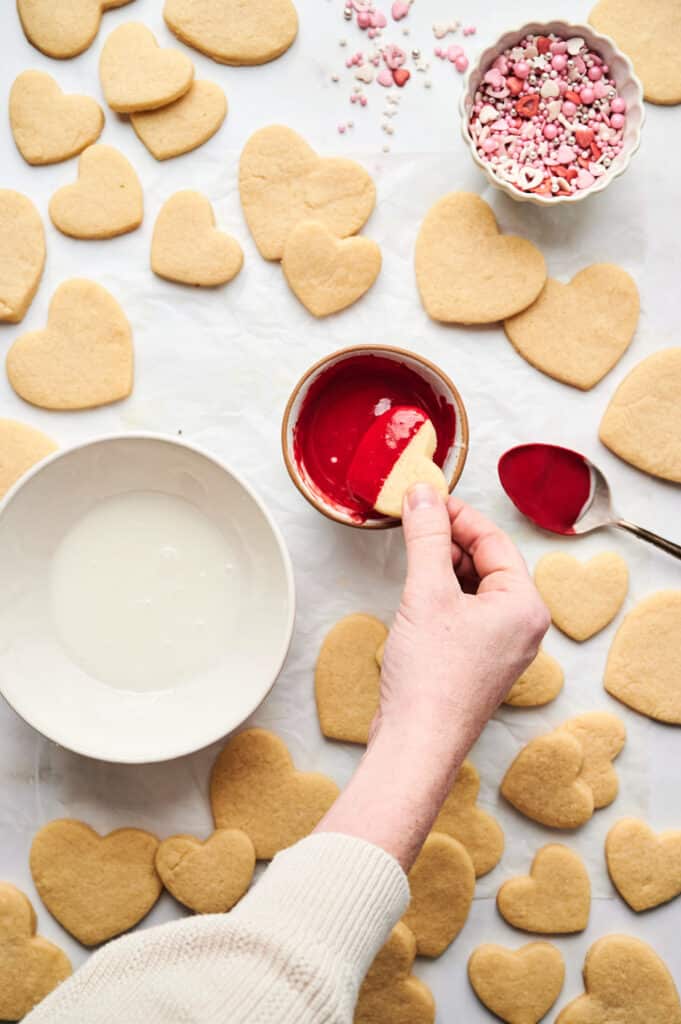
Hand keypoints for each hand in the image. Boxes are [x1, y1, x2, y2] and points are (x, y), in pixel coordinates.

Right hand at [375, 484, 549, 751]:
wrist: (417, 745)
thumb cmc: (431, 678)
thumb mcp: (427, 592)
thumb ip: (426, 536)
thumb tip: (422, 494)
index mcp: (525, 605)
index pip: (494, 540)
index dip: (457, 515)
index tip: (425, 499)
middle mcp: (522, 626)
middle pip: (487, 562)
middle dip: (449, 541)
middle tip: (413, 524)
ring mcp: (502, 647)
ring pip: (474, 588)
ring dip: (442, 568)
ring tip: (411, 559)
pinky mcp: (478, 662)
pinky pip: (465, 614)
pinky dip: (442, 596)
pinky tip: (416, 596)